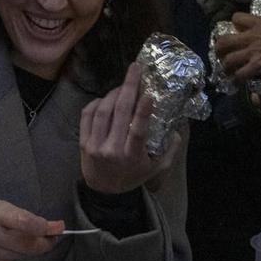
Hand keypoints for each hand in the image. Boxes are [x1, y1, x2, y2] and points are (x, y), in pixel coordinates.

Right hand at [0, 198, 62, 260]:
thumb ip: (21, 216)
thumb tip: (50, 228)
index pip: (24, 222)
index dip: (44, 227)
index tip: (58, 227)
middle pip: (26, 244)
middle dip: (45, 242)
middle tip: (52, 237)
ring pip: (20, 255)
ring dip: (30, 249)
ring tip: (29, 240)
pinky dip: (15, 255)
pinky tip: (8, 247)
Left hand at [78, 62, 176, 194]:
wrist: (105, 192)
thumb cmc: (134, 176)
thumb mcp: (156, 169)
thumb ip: (170, 150)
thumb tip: (177, 128)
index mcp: (133, 156)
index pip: (138, 130)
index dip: (143, 111)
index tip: (149, 93)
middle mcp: (113, 149)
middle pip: (120, 113)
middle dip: (128, 87)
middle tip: (135, 68)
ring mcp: (95, 145)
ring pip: (103, 110)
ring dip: (114, 93)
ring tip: (124, 85)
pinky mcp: (83, 142)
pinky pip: (87, 115)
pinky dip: (97, 102)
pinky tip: (107, 98)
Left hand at [214, 14, 260, 83]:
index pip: (237, 18)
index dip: (235, 25)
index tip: (239, 31)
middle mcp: (251, 36)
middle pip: (224, 40)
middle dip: (220, 48)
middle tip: (222, 53)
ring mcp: (252, 52)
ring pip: (228, 59)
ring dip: (226, 66)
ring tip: (227, 71)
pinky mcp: (255, 66)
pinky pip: (239, 75)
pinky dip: (236, 80)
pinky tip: (237, 83)